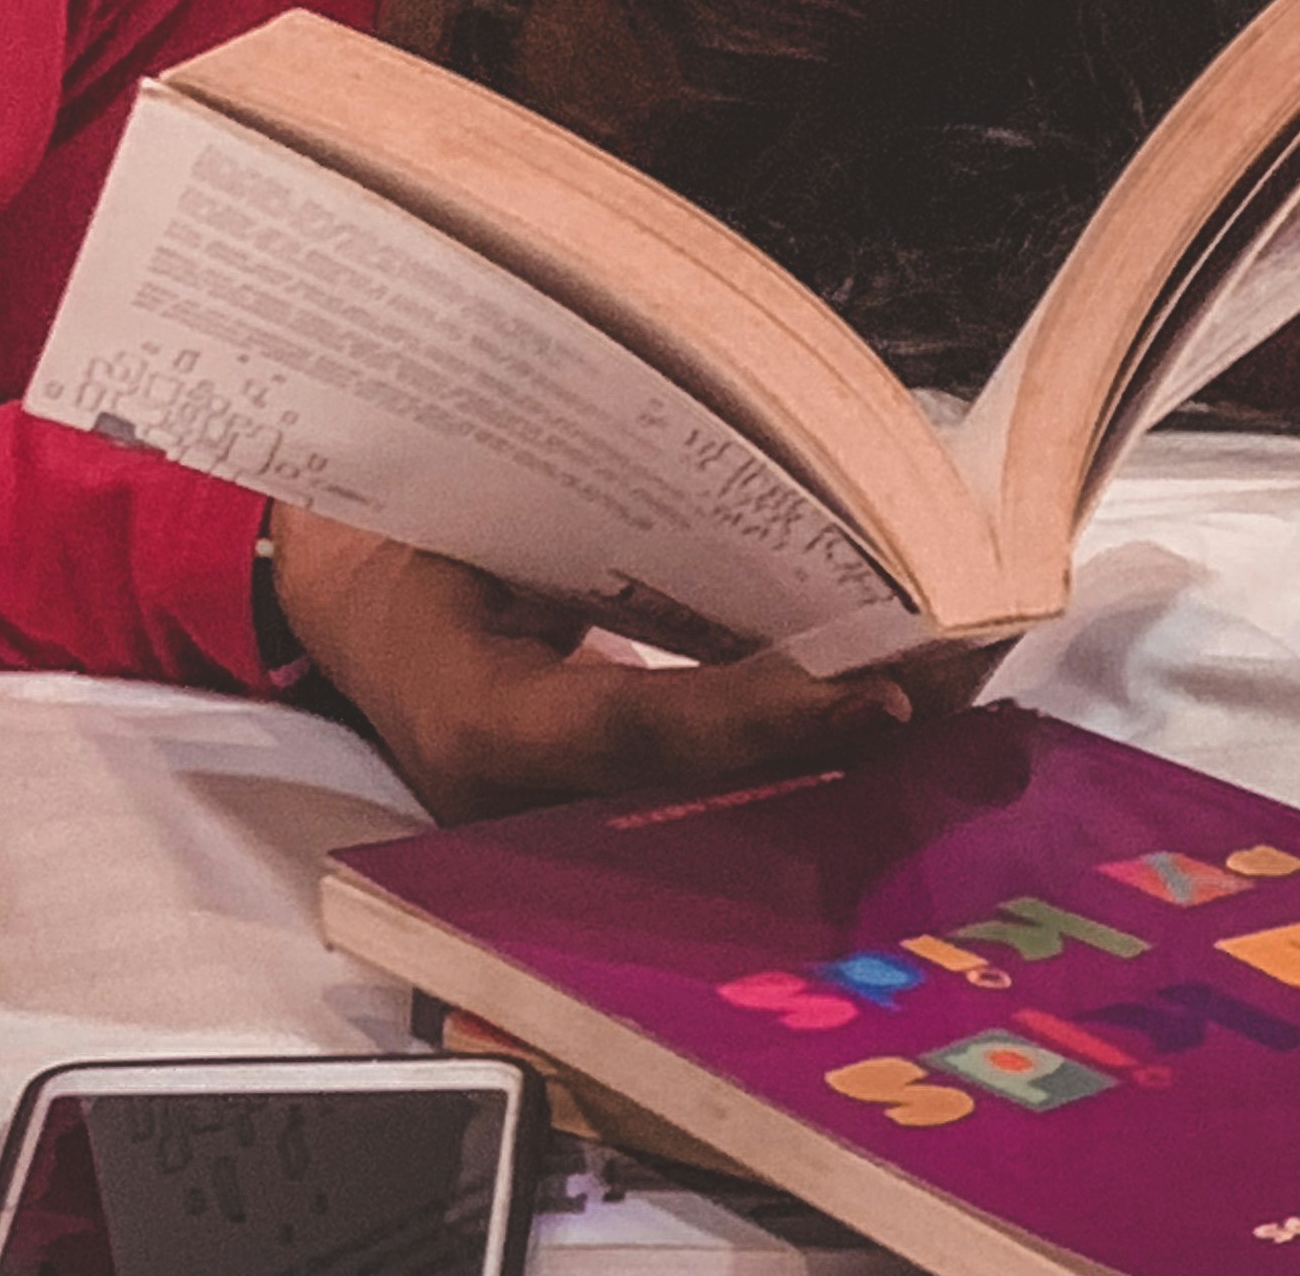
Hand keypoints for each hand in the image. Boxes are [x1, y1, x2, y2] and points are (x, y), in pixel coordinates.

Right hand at [267, 505, 996, 824]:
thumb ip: (587, 510)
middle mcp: (513, 799)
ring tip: (947, 693)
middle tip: (952, 689)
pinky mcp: (582, 820)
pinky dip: (784, 760)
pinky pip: (693, 797)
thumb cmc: (405, 528)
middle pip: (695, 790)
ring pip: (706, 805)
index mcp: (470, 715)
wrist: (348, 598)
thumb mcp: (477, 502)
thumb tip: (747, 473)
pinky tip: (874, 716)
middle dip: (828, 745)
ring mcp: (548, 825)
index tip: (872, 696)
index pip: (632, 728)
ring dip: (827, 756)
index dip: (757, 719)